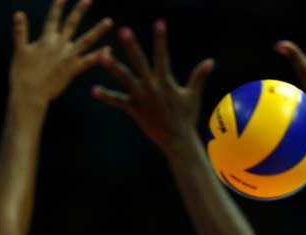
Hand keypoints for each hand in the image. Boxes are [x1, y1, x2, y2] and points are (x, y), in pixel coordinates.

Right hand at [9, 0, 112, 106]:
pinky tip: (109, 49)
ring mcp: (68, 57)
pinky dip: (99, 55)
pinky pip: (89, 61)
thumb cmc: (22, 73)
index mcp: (46, 40)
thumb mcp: (19, 50)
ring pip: (86, 40)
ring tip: (109, 21)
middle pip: (72, 24)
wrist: (30, 94)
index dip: (58, 7)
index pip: (53, 19)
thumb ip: (20, 31)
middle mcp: (59, 45)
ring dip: (97, 30)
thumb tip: (19, 13)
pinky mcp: (73, 70)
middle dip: (80, 10)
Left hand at [92, 21, 213, 152]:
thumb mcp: (193, 95)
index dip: (161, 38)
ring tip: (103, 55)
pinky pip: (118, 101)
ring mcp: (141, 98)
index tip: (159, 21)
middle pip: (140, 61)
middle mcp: (152, 86)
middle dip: (132, 46)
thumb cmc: (186, 118)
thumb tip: (211, 61)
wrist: (177, 140)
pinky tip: (94, 90)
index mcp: (165, 81)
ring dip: (114, 67)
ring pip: (125, 78)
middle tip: (124, 30)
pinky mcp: (134, 110)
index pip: (163, 55)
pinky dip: (106, 96)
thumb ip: (199, 77)